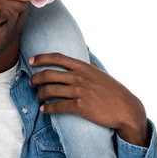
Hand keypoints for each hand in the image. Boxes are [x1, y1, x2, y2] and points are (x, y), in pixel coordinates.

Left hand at [30, 53, 148, 146]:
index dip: (42, 58)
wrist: (126, 108)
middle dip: (36, 78)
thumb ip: (89, 61)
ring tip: (37, 97)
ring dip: (40, 94)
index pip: (57, 58)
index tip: (31, 61)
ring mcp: (80, 91)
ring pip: (51, 90)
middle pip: (50, 74)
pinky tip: (44, 109)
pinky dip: (49, 108)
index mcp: (83, 67)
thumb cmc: (112, 89)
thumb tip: (85, 48)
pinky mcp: (81, 107)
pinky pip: (59, 106)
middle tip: (31, 82)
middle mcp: (79, 77)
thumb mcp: (100, 71)